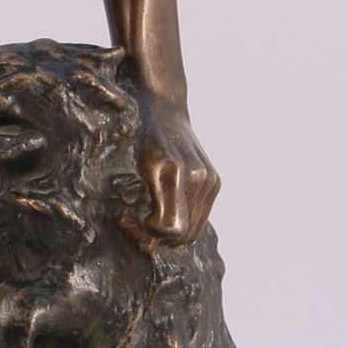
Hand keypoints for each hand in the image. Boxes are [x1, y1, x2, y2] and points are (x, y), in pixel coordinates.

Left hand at [128, 86, 218, 241]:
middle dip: (159, 236)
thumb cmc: (146, 139)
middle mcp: (198, 177)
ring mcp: (210, 180)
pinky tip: (165, 210)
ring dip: (171, 232)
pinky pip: (199, 218)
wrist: (167, 110)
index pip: (171, 228)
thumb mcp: (139, 167)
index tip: (132, 219)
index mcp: (174, 172)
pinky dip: (182, 221)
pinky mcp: (215, 182)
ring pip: (193, 230)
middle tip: (138, 223)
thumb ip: (150, 198)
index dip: (149, 232)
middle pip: (183, 234)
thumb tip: (156, 235)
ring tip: (151, 218)